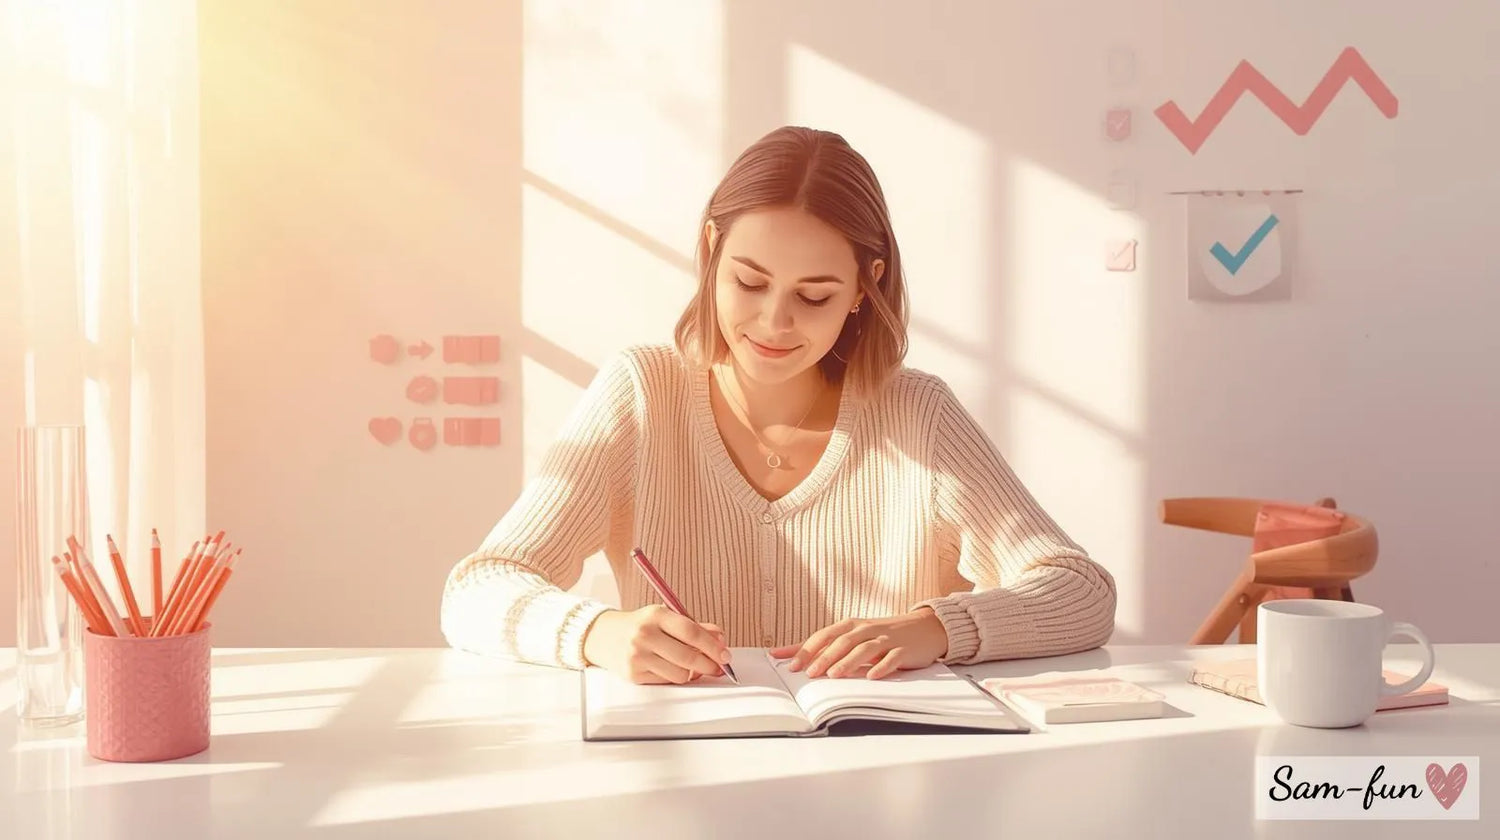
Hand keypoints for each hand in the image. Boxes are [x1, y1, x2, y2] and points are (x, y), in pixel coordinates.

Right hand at [581, 605, 730, 684]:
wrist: (602, 635)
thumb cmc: (639, 626)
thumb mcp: (665, 618)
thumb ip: (694, 626)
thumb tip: (720, 639)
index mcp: (655, 615)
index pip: (691, 631)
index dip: (712, 645)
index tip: (725, 655)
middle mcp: (644, 635)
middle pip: (688, 656)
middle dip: (709, 665)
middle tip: (717, 667)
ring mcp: (637, 656)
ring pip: (680, 674)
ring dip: (690, 673)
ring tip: (687, 665)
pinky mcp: (633, 674)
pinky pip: (666, 681)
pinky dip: (673, 677)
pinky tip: (668, 667)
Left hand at [768, 608, 948, 679]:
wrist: (925, 627)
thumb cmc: (882, 634)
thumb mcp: (853, 636)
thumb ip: (821, 646)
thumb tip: (782, 654)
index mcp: (852, 625)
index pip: (825, 635)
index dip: (808, 649)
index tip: (791, 665)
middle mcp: (867, 629)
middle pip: (843, 641)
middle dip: (825, 657)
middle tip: (809, 673)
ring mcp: (887, 639)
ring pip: (865, 649)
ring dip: (849, 662)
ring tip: (834, 675)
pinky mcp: (904, 650)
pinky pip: (893, 658)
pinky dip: (882, 667)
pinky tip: (873, 676)